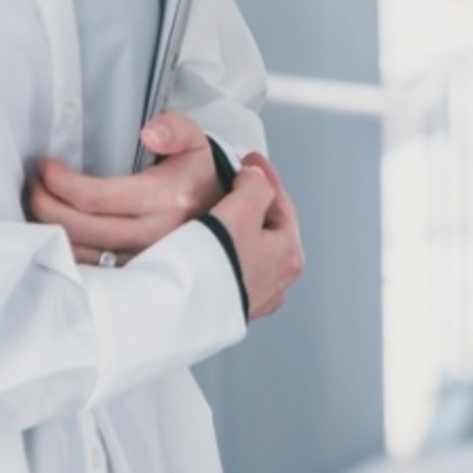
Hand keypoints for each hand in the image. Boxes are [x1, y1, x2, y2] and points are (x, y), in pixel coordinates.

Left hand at [26, 111, 220, 266]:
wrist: (221, 217)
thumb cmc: (196, 178)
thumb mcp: (196, 143)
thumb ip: (176, 128)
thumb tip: (150, 132)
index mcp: (168, 198)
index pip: (96, 197)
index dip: (60, 182)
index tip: (45, 166)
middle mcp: (154, 235)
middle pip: (78, 227)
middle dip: (44, 203)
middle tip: (34, 184)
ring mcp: (142, 261)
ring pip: (77, 252)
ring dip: (49, 228)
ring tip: (39, 203)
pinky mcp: (133, 276)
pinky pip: (86, 269)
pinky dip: (63, 250)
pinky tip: (54, 229)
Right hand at [216, 149, 306, 322]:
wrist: (182, 309)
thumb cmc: (215, 268)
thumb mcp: (242, 209)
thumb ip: (256, 186)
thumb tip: (257, 179)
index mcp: (290, 255)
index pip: (282, 204)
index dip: (264, 177)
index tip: (251, 162)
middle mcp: (278, 279)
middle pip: (268, 226)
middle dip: (251, 202)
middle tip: (233, 185)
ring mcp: (254, 294)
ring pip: (249, 248)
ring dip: (235, 229)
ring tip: (215, 215)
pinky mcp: (229, 304)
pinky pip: (230, 267)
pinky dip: (222, 251)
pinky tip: (203, 248)